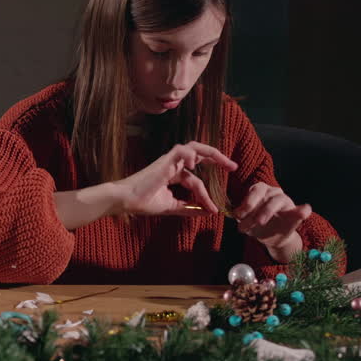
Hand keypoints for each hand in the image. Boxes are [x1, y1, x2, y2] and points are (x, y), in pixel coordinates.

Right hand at [115, 142, 238, 217]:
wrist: (127, 201)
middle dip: (218, 159)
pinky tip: (196, 164)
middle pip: (200, 155)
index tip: (213, 209)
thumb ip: (189, 208)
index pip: (197, 181)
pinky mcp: (165, 160)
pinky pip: (182, 150)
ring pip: (194, 148)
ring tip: (226, 163)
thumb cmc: (144, 202)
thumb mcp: (172, 207)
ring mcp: (169, 161)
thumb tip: (208, 212)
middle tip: (233, 167)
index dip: (206, 195)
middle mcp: (174, 165)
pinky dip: (192, 154)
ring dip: (212, 153)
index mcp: (174, 174)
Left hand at [233, 182, 310, 261]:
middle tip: (247, 217)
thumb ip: (242, 217)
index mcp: (261, 191)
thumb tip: (235, 214)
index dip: (246, 202)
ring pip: (278, 200)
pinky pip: (303, 210)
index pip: (254, 190)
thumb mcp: (247, 223)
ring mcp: (286, 201)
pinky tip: (305, 211)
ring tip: (259, 222)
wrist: (272, 238)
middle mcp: (273, 192)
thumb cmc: (258, 227)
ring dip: (267, 210)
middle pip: (263, 191)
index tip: (238, 215)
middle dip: (254, 204)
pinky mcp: (297, 213)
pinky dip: (303, 210)